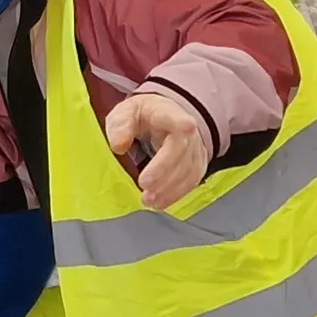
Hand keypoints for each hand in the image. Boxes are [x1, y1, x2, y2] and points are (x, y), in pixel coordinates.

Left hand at [103, 92, 210, 206]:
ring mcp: (195, 149)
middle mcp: (186, 132)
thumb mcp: (125, 113)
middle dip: (164, 170)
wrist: (164, 123)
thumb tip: (118, 145)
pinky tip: (159, 202)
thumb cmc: (143, 117)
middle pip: (181, 149)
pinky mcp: (197, 166)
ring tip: (148, 199)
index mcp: (166, 113)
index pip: (176, 116)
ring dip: (169, 188)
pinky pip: (191, 183)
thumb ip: (120, 125)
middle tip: (145, 185)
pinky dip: (175, 195)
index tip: (186, 125)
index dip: (182, 122)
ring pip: (188, 169)